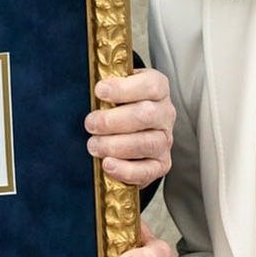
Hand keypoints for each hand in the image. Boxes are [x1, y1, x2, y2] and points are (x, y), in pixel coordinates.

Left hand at [84, 69, 174, 187]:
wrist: (127, 132)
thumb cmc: (117, 108)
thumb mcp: (114, 92)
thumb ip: (105, 90)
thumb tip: (90, 92)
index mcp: (157, 90)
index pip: (150, 86)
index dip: (123, 88)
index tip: (99, 91)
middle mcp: (165, 114)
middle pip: (146, 115)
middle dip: (112, 121)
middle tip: (90, 124)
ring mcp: (164, 140)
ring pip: (147, 143)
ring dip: (115, 145)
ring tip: (94, 145)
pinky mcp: (160, 164)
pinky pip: (147, 170)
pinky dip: (125, 170)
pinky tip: (107, 164)